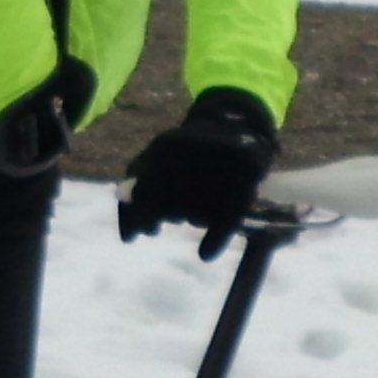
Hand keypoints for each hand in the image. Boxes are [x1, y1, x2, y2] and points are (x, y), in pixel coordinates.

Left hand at [117, 86, 279, 255]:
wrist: (237, 123)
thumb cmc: (189, 153)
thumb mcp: (157, 160)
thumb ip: (138, 192)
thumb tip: (128, 236)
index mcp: (165, 146)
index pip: (145, 190)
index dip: (138, 215)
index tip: (138, 236)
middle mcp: (192, 151)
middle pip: (169, 203)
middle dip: (162, 216)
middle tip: (161, 224)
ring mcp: (220, 159)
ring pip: (197, 210)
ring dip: (191, 219)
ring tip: (192, 213)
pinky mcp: (248, 170)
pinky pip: (229, 213)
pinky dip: (216, 236)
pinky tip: (205, 254)